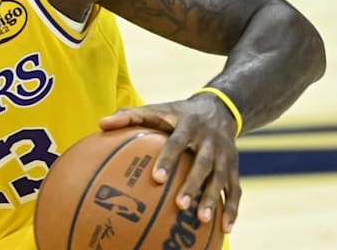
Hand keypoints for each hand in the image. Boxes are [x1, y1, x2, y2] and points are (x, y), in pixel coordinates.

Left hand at [99, 94, 240, 232]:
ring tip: (201, 219)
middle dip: (193, 184)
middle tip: (179, 205)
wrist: (219, 108)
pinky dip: (232, 209)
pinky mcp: (234, 166)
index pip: (177, 142)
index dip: (168, 159)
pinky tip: (225, 228)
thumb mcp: (156, 109)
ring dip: (212, 199)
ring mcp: (225, 154)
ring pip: (221, 178)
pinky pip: (234, 189)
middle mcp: (209, 140)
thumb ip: (129, 116)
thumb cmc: (177, 113)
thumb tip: (101, 124)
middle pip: (203, 163)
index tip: (157, 178)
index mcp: (188, 125)